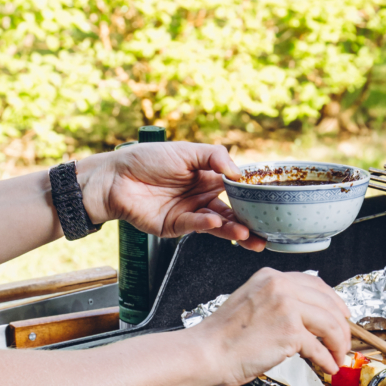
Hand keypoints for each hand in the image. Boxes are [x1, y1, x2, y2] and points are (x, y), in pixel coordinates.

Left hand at [75, 142, 261, 248]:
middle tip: (266, 232)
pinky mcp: (174, 227)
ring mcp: (189, 213)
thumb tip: (239, 173)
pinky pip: (194, 226)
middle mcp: (201, 197)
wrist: (115, 177)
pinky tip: (215, 221)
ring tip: (247, 235)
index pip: (236, 190)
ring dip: (233, 230)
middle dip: (250, 223)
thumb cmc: (147, 159)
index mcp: (208, 178)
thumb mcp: (187, 150)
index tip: (270, 203)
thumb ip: (215, 157)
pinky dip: (205, 224)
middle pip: (232, 212)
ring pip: (217, 224)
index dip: (252, 197)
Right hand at [189, 269, 351, 385]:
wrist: (207, 351)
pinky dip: (327, 360)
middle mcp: (281, 286)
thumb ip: (278, 302)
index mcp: (271, 277)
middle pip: (328, 304)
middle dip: (342, 326)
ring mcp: (287, 307)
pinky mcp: (290, 331)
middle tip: (344, 341)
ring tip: (338, 356)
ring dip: (339, 343)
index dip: (334, 302)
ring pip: (330, 324)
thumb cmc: (223, 337)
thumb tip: (307, 319)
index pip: (315, 284)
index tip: (342, 315)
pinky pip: (319, 347)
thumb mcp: (252, 303)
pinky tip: (327, 366)